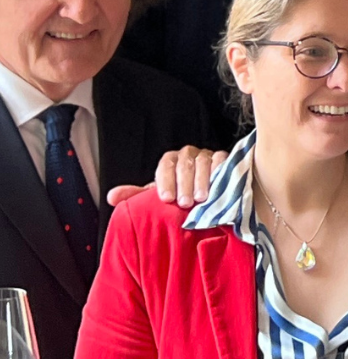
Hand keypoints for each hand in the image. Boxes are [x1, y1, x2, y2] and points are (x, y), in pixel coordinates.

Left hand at [106, 144, 228, 208]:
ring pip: (204, 162)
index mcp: (171, 161)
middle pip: (185, 164)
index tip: (166, 199)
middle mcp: (188, 155)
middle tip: (185, 203)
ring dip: (202, 181)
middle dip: (184, 183)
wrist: (205, 195)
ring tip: (202, 199)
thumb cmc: (179, 195)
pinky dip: (221, 173)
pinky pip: (223, 161)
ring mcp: (207, 156)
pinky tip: (219, 187)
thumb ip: (136, 196)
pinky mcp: (225, 160)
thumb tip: (111, 197)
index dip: (165, 180)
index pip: (166, 164)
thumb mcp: (157, 196)